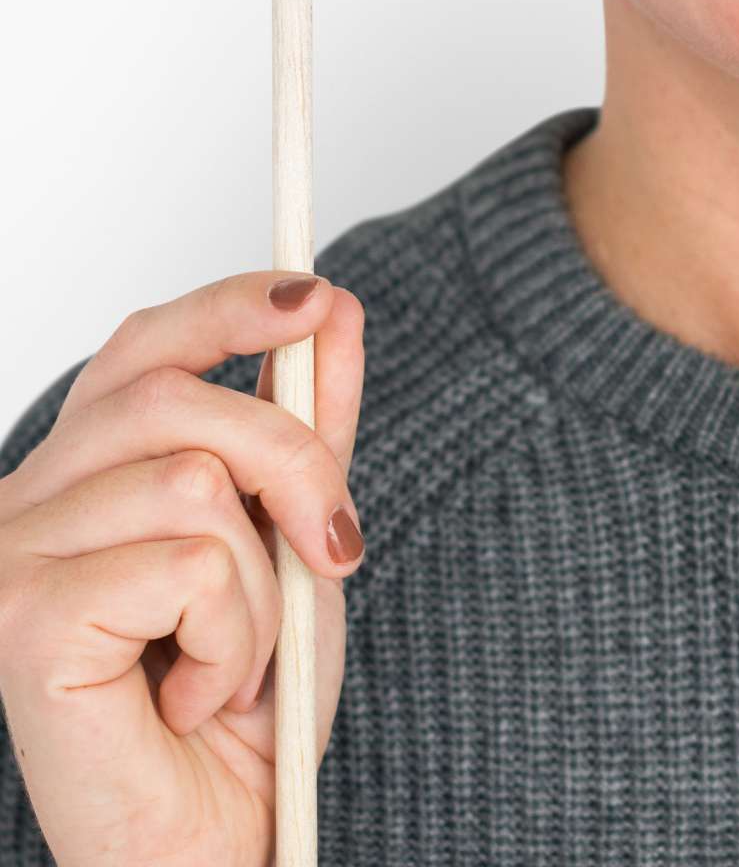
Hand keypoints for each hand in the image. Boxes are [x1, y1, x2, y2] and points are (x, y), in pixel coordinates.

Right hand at [0, 271, 364, 865]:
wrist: (211, 847)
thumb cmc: (240, 715)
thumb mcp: (294, 548)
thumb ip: (307, 434)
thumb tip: (334, 314)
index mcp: (84, 473)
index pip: (145, 349)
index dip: (230, 307)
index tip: (318, 296)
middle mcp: (28, 502)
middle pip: (185, 401)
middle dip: (296, 464)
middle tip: (337, 549)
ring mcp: (13, 557)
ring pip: (198, 484)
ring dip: (259, 588)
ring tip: (230, 661)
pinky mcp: (24, 617)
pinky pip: (188, 564)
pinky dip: (230, 637)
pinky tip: (192, 698)